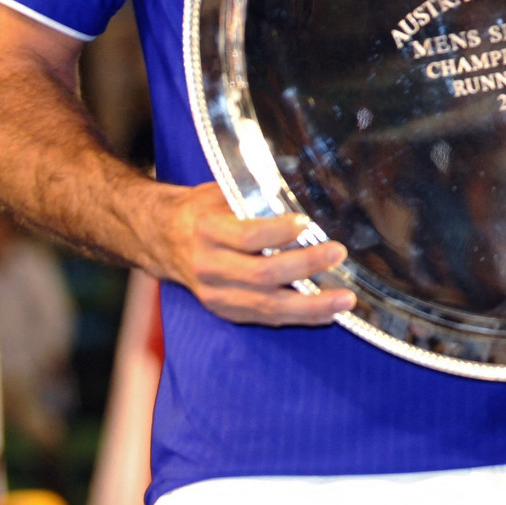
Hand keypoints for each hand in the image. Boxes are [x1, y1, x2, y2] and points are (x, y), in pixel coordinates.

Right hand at [149, 183, 354, 325]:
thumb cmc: (202, 210)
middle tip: (338, 253)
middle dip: (304, 266)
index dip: (277, 232)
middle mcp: (210, 266)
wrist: (161, 239)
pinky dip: (297, 317)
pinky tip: (326, 314)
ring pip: (266, 306)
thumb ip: (256, 195)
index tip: (306, 223)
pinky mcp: (224, 311)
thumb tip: (306, 186)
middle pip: (261, 274)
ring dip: (310, 306)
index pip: (247, 235)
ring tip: (344, 301)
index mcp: (208, 231)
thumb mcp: (221, 193)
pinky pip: (264, 318)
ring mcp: (216, 294)